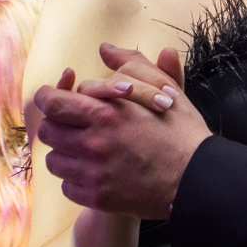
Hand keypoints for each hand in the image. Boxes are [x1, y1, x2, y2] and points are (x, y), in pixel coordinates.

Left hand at [34, 45, 209, 218]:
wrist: (198, 180)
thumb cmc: (182, 132)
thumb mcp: (164, 90)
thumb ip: (133, 65)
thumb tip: (105, 49)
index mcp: (106, 113)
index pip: (52, 102)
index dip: (49, 98)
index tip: (56, 100)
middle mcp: (94, 143)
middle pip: (48, 131)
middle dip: (58, 125)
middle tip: (75, 126)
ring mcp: (94, 173)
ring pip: (54, 161)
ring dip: (65, 153)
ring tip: (86, 151)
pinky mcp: (98, 197)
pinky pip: (66, 187)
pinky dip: (76, 180)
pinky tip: (96, 173)